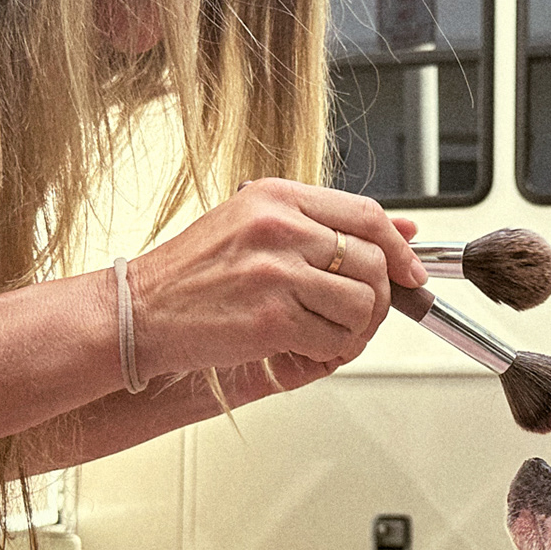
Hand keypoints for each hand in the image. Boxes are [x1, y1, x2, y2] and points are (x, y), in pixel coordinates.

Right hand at [126, 179, 425, 377]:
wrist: (140, 311)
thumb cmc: (192, 274)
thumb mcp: (254, 225)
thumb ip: (323, 225)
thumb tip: (401, 230)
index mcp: (277, 197)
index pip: (367, 214)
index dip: (399, 247)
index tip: (410, 270)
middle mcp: (279, 228)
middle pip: (373, 262)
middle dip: (379, 296)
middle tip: (360, 313)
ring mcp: (276, 273)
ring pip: (362, 304)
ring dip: (356, 329)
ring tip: (328, 332)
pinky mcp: (271, 319)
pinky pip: (335, 340)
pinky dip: (331, 352)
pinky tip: (306, 348)